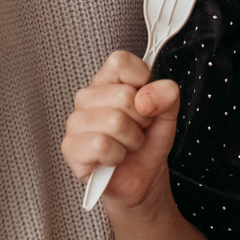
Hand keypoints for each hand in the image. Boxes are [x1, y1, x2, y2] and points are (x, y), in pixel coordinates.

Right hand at [61, 52, 178, 213]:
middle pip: (124, 95)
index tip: (146, 99)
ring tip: (127, 144)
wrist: (143, 177)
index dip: (141, 80)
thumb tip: (145, 97)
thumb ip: (166, 95)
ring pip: (114, 122)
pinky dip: (117, 155)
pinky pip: (101, 145)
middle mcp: (88, 97)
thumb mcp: (168, 113)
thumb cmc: (148, 141)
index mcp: (108, 81)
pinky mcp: (71, 148)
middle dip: (142, 119)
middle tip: (138, 129)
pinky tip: (114, 158)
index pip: (119, 61)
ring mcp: (76, 122)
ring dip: (132, 140)